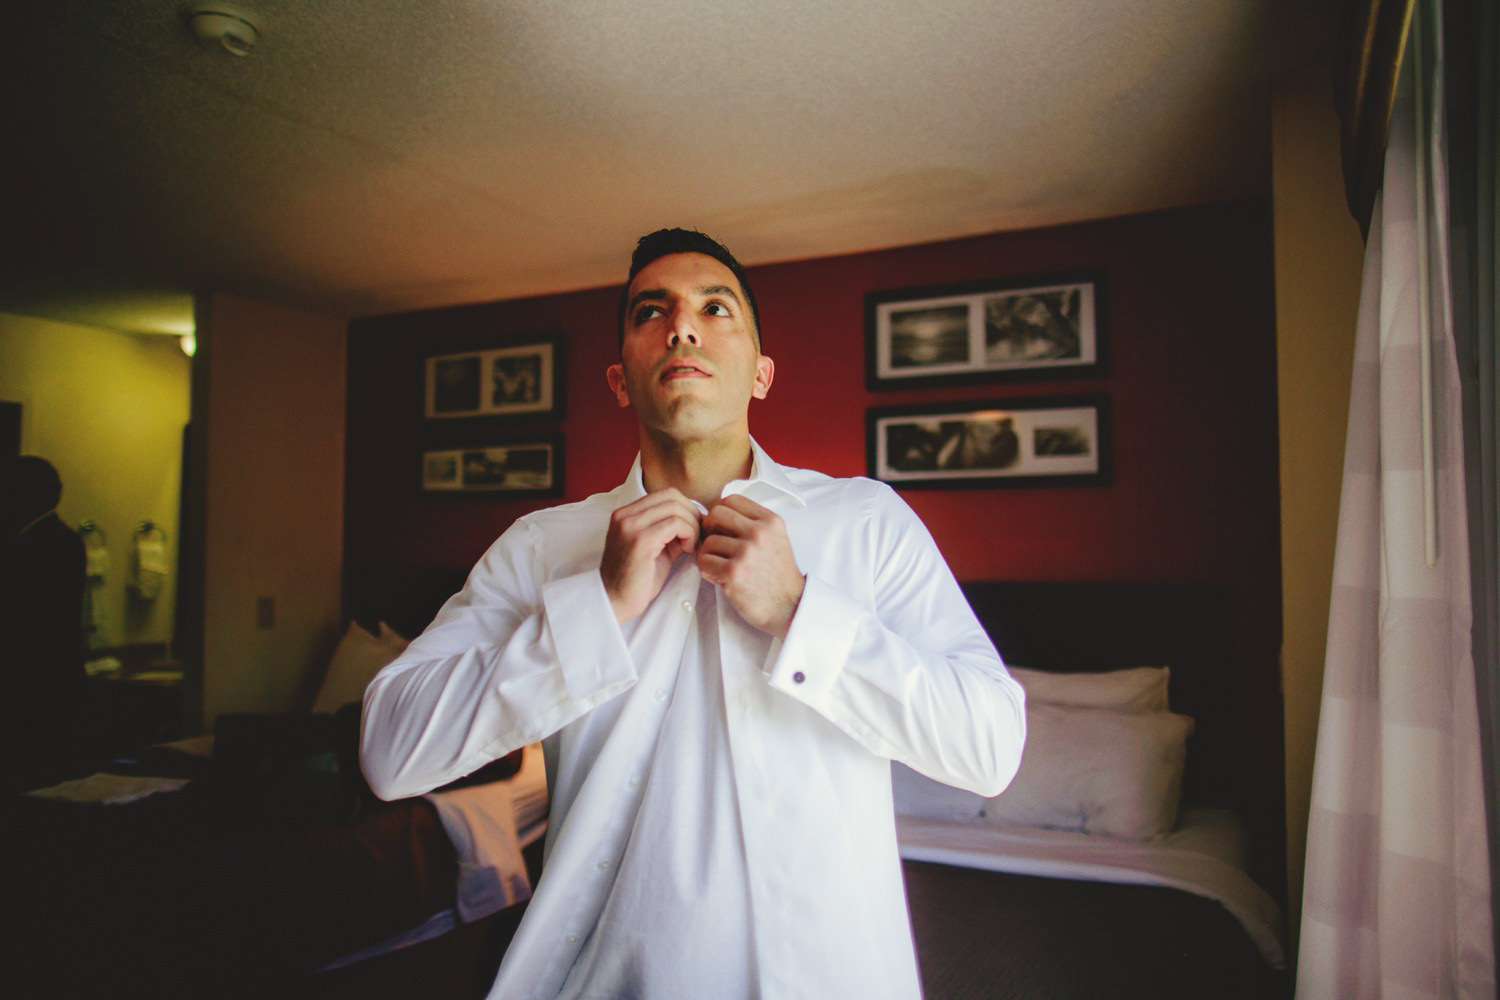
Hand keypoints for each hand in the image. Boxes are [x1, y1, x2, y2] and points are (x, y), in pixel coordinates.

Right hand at [601, 490, 701, 623]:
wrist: (614, 602)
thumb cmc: (635, 580)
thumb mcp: (654, 548)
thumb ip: (670, 532)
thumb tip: (696, 522)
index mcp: (625, 514)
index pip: (664, 494)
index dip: (686, 507)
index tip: (694, 527)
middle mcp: (625, 515)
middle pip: (672, 496)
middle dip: (692, 514)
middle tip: (697, 536)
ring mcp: (631, 526)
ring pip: (675, 508)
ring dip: (692, 526)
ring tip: (690, 546)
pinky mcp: (641, 540)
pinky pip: (676, 524)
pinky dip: (689, 534)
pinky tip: (687, 550)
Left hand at [697, 495, 805, 636]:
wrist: (789, 606)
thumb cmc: (778, 575)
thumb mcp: (775, 538)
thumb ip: (752, 523)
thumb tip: (715, 514)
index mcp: (770, 521)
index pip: (731, 499)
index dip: (720, 512)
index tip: (721, 528)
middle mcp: (759, 533)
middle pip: (715, 514)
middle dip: (709, 529)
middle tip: (716, 546)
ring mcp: (746, 552)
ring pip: (707, 541)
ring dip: (708, 555)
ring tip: (720, 566)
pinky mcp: (734, 573)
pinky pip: (703, 561)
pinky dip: (706, 570)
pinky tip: (718, 577)